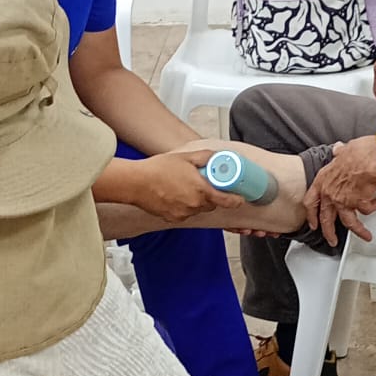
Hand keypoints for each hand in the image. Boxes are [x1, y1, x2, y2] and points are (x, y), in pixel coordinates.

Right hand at [130, 151, 244, 222]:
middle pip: (212, 204)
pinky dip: (184, 206)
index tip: (240, 198)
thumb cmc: (157, 169)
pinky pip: (185, 213)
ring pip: (198, 209)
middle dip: (211, 196)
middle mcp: (194, 205)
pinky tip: (175, 195)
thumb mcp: (186, 157)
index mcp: (201, 190)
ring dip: (197, 201)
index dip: (236, 200)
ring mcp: (184, 213)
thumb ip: (205, 157)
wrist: (135, 183)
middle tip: (203, 184)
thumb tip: (217, 156)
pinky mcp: (173, 218)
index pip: (228, 201)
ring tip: (184, 187)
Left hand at [303, 136, 375, 245]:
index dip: (311, 214)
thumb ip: (339, 153)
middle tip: (332, 239)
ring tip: (365, 235)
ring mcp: (343, 200)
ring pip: (348, 222)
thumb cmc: (358, 152)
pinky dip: (375, 207)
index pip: (311, 201)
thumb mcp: (343, 150)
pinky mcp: (358, 204)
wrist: (370, 158)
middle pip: (326, 218)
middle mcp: (330, 193)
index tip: (313, 222)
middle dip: (329, 232)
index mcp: (323, 179)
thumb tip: (338, 150)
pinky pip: (367, 210)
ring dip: (358, 230)